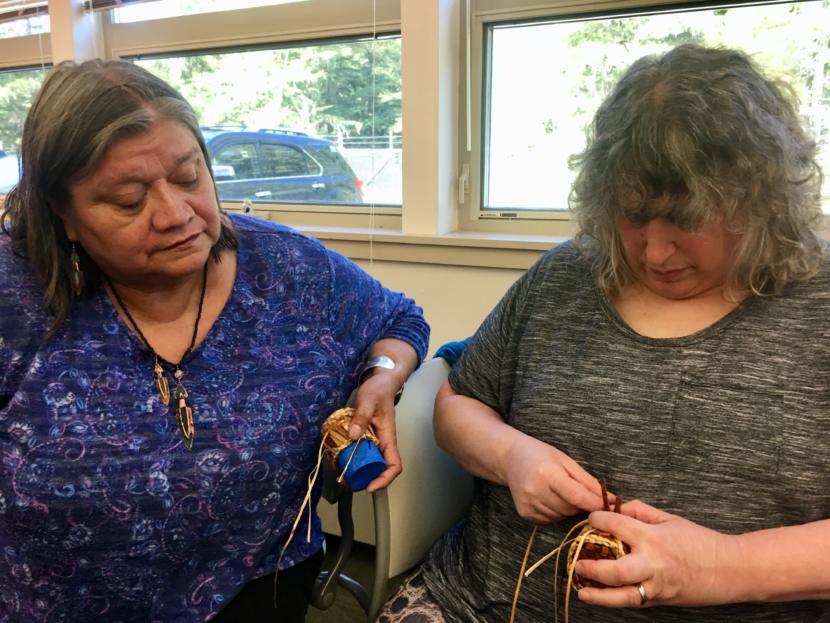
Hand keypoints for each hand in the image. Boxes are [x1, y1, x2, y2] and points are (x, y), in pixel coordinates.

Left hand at [348, 370, 402, 491]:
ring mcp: (375, 441)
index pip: (394, 465)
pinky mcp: (366, 437)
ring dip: (356, 471)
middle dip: (365, 479)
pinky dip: (350, 458)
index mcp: (389, 437)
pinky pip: (360, 452)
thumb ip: (361, 417)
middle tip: (347, 482)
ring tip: (339, 472)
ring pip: (369, 463)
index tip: (369, 486)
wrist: (380, 381)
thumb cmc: (378, 390)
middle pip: (379, 469)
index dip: (384, 479)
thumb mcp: (368, 400)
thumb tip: (353, 436)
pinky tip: (337, 457)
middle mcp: (383, 443)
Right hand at [503, 433, 606, 522]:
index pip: (577, 496)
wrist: (510, 458)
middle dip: (581, 504)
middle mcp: (535, 490)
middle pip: (570, 508)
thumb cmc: (541, 455)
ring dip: (569, 509)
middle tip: (582, 493)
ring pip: (562, 516)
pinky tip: (551, 498)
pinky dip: (557, 512)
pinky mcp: (525, 513)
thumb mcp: (566, 461)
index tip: (610, 506)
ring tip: (562, 492)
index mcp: (547, 473)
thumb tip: (612, 499)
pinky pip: (550, 519)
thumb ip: (588, 482)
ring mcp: (528, 504)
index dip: (595, 504)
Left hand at [575, 500, 734, 607]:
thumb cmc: (701, 541)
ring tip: (581, 590)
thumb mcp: (670, 518)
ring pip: (621, 596)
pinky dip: (615, 600)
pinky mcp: (661, 601)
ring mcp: (657, 586)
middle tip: (577, 562)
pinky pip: (634, 602)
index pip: (617, 526)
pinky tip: (601, 597)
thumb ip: (641, 511)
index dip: (598, 520)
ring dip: (598, 595)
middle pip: (614, 570)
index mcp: (653, 538)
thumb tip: (619, 507)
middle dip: (591, 568)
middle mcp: (652, 564)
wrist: (731, 570)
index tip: (590, 519)